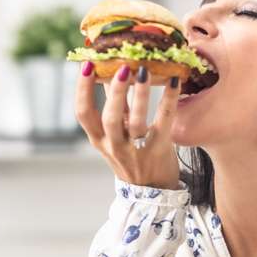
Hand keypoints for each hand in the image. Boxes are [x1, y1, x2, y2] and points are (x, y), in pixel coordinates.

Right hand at [74, 61, 181, 189]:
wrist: (153, 192)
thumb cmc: (133, 156)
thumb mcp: (116, 136)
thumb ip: (114, 108)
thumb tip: (110, 73)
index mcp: (99, 140)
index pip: (83, 114)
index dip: (83, 89)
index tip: (88, 64)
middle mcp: (114, 147)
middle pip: (108, 118)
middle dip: (114, 91)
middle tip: (122, 67)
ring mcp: (136, 151)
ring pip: (135, 122)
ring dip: (139, 94)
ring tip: (144, 71)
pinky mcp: (159, 151)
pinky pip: (164, 122)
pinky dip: (168, 100)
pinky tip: (174, 82)